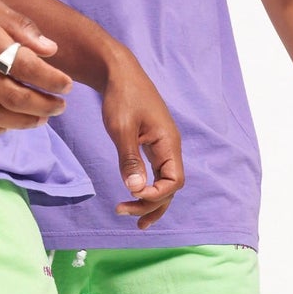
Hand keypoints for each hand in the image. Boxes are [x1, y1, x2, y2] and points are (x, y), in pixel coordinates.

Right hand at [0, 0, 72, 134]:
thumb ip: (17, 25)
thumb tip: (51, 49)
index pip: (24, 64)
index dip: (50, 79)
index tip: (67, 86)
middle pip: (12, 95)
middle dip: (43, 105)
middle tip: (60, 108)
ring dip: (21, 121)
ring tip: (39, 120)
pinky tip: (7, 126)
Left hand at [103, 55, 184, 230]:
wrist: (118, 72)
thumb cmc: (121, 96)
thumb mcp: (121, 129)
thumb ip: (130, 160)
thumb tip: (136, 190)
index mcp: (169, 143)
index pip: (174, 182)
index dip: (155, 195)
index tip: (130, 194)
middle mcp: (170, 147)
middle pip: (170, 187)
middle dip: (151, 204)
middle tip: (123, 213)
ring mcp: (162, 146)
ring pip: (164, 182)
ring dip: (150, 202)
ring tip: (134, 220)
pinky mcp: (152, 144)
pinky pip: (156, 173)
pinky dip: (147, 188)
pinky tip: (134, 196)